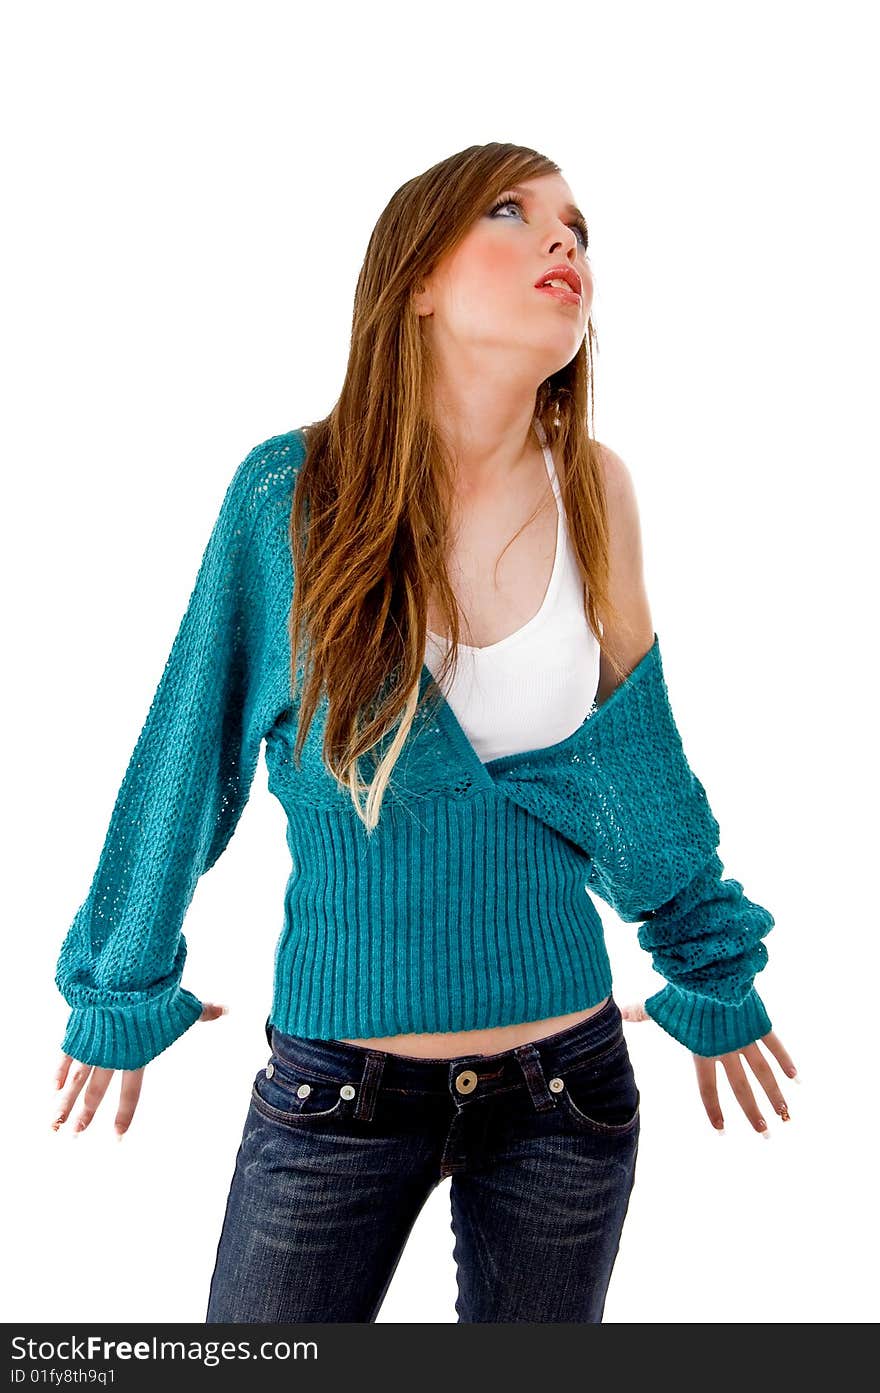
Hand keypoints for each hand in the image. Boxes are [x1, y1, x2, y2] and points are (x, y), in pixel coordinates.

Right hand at [50, 1001, 227, 1139]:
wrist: (123, 978)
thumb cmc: (156, 994)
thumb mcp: (182, 1005)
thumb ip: (201, 1011)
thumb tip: (226, 1009)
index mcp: (136, 1057)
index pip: (130, 1093)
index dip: (123, 1114)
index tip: (117, 1136)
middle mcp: (111, 1057)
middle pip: (96, 1092)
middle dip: (85, 1115)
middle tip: (75, 1134)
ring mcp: (92, 1045)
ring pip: (76, 1081)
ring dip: (65, 1103)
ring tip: (54, 1125)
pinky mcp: (79, 1030)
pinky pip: (67, 1055)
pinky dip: (60, 1071)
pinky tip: (54, 1087)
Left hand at [620, 1000, 797, 1134]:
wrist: (708, 974)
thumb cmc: (681, 990)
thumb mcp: (659, 1006)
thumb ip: (641, 1013)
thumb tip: (620, 1012)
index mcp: (702, 1052)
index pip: (707, 1088)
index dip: (713, 1109)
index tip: (721, 1129)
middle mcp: (726, 1050)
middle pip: (741, 1088)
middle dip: (753, 1112)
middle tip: (765, 1133)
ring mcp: (744, 1038)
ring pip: (763, 1073)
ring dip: (775, 1095)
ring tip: (785, 1115)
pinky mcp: (758, 1023)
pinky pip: (775, 1046)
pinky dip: (786, 1061)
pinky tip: (796, 1078)